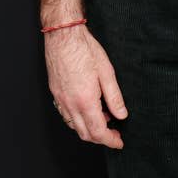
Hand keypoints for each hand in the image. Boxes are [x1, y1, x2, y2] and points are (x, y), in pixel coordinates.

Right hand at [45, 25, 127, 146]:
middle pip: (85, 134)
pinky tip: (88, 109)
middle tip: (114, 132)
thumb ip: (114, 97)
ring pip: (74, 126)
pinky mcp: (55, 94)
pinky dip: (78, 120)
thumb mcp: (107, 72)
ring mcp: (60, 100)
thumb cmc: (85, 49)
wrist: (63, 35)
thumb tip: (122, 115)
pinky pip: (66, 116)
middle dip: (100, 138)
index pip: (98, 132)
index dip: (110, 140)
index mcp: (85, 101)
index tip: (119, 142)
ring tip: (104, 117)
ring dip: (89, 129)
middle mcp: (70, 104)